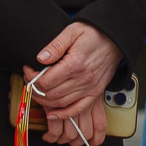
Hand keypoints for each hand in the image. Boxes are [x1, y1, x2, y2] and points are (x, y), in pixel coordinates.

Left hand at [26, 22, 122, 145]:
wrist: (117, 39)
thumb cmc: (95, 34)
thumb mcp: (73, 31)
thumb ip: (56, 45)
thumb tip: (40, 58)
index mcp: (76, 64)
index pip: (46, 81)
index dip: (32, 78)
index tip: (28, 70)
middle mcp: (83, 79)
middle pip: (50, 94)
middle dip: (35, 89)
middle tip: (30, 80)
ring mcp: (90, 87)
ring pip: (60, 103)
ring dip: (45, 101)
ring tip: (38, 91)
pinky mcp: (96, 92)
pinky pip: (77, 108)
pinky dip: (63, 114)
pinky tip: (52, 113)